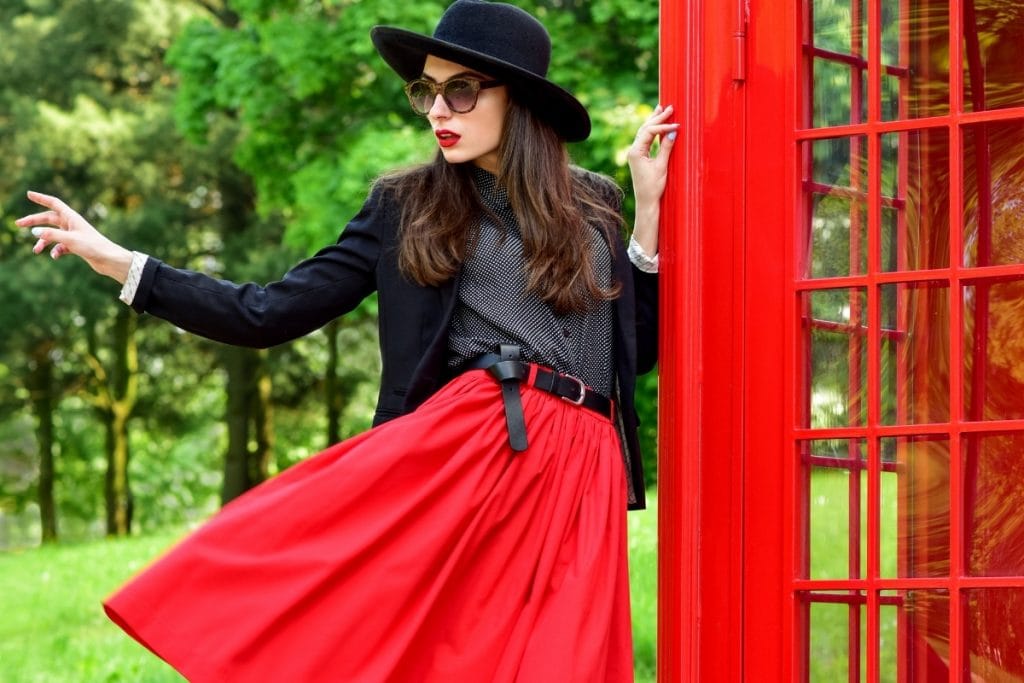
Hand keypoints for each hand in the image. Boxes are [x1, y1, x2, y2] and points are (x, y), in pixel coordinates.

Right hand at [16, 191, 133, 283]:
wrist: (109, 260)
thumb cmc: (93, 246)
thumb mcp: (70, 240)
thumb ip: (51, 235)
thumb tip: (34, 232)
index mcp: (72, 217)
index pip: (54, 203)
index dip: (41, 198)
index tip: (29, 194)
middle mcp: (72, 224)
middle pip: (48, 219)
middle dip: (33, 221)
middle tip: (18, 224)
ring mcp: (74, 235)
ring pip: (52, 234)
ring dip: (43, 241)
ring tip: (36, 251)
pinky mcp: (76, 246)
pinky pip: (60, 246)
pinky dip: (55, 251)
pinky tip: (55, 256)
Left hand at [627, 104, 677, 255]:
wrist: (646, 202)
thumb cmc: (653, 188)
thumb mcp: (662, 167)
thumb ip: (667, 148)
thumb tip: (673, 132)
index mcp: (636, 152)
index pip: (650, 132)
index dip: (663, 126)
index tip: (677, 126)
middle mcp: (633, 150)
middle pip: (645, 129)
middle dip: (657, 118)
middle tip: (669, 107)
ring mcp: (635, 153)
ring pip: (645, 132)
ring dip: (654, 121)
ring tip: (661, 109)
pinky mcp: (639, 157)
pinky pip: (646, 139)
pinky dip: (654, 131)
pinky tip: (659, 125)